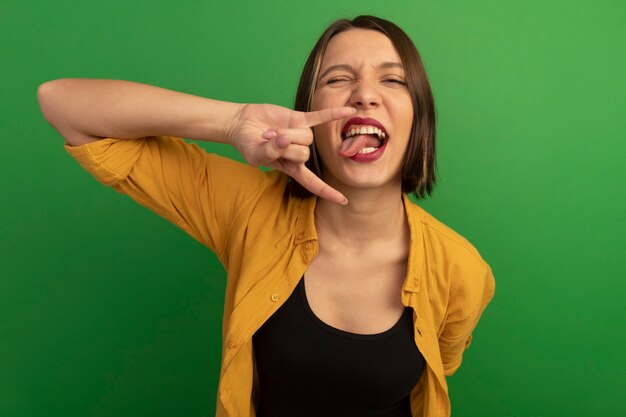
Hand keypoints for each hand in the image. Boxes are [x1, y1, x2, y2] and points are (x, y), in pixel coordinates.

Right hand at [228, 103, 354, 204]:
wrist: (241, 124)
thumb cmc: (248, 145)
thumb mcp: (255, 156)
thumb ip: (270, 152)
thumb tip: (285, 141)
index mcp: (291, 168)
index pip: (312, 183)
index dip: (327, 191)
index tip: (343, 201)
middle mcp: (299, 153)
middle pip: (304, 154)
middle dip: (285, 147)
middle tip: (267, 142)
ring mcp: (300, 135)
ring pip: (306, 137)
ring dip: (287, 134)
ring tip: (269, 133)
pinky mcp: (299, 119)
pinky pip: (320, 117)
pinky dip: (333, 114)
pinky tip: (349, 112)